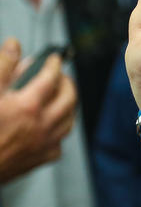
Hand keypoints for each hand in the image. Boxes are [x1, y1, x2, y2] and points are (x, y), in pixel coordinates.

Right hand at [0, 38, 77, 182]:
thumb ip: (2, 66)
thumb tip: (14, 46)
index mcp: (27, 107)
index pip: (51, 77)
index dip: (54, 64)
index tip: (54, 59)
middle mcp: (41, 126)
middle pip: (69, 98)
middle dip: (68, 83)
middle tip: (61, 76)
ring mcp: (43, 144)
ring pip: (69, 121)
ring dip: (68, 106)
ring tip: (60, 97)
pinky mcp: (39, 159)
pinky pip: (59, 143)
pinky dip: (58, 131)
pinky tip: (50, 126)